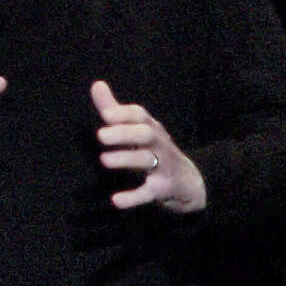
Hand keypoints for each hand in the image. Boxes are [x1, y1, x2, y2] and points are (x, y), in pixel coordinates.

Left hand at [90, 80, 205, 212]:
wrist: (189, 181)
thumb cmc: (154, 149)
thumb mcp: (137, 128)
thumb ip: (114, 109)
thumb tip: (96, 84)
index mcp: (150, 127)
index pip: (139, 115)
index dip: (124, 114)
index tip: (105, 114)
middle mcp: (158, 143)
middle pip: (145, 134)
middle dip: (124, 134)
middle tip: (100, 136)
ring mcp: (162, 166)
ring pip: (146, 160)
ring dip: (126, 159)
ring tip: (104, 160)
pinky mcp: (162, 188)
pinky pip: (149, 192)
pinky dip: (134, 197)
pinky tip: (116, 201)